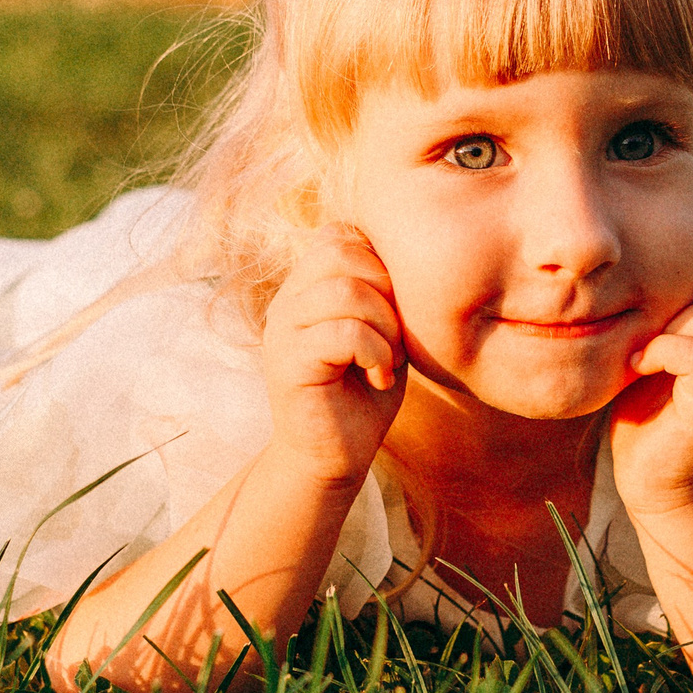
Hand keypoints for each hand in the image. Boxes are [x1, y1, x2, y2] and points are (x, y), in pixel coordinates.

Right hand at [260, 224, 406, 487]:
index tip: (395, 311)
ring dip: (385, 327)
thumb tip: (410, 251)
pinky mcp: (288, 363)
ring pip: (346, 292)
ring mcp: (282, 330)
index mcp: (307, 286)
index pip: (341, 235)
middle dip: (387, 291)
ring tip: (389, 359)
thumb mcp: (383, 330)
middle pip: (343, 252)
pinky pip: (344, 334)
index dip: (381, 264)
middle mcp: (288, 300)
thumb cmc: (365, 392)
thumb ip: (382, 291)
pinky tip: (380, 378)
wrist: (336, 457)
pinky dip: (377, 354)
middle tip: (395, 336)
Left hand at [610, 247, 692, 519]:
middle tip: (665, 317)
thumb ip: (675, 307)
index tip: (678, 296)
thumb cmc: (650, 406)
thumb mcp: (663, 342)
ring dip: (680, 322)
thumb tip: (652, 260)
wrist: (653, 482)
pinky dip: (665, 352)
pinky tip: (639, 365)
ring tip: (648, 346)